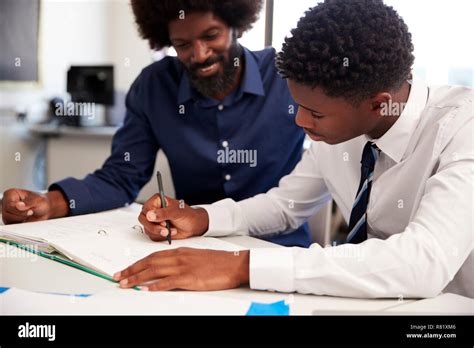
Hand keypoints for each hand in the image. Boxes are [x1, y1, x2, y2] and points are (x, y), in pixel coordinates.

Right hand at [1, 189, 68, 223]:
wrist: (45, 210)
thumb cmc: (41, 202)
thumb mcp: (38, 200)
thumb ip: (28, 203)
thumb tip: (18, 206)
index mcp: (11, 194)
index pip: (9, 206)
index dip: (20, 211)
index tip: (30, 211)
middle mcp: (6, 202)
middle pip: (7, 214)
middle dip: (20, 216)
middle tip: (31, 213)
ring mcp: (7, 211)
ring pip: (8, 220)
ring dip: (20, 220)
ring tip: (29, 215)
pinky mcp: (10, 219)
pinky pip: (11, 225)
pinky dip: (20, 224)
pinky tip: (27, 220)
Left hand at [113, 248, 249, 290]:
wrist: (234, 264)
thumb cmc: (218, 262)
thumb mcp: (196, 257)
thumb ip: (181, 261)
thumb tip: (167, 270)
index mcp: (180, 251)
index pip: (153, 256)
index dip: (137, 263)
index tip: (126, 269)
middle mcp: (179, 257)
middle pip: (149, 262)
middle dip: (132, 270)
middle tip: (118, 277)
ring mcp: (184, 267)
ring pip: (154, 271)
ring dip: (138, 277)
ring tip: (125, 283)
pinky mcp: (190, 278)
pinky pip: (169, 282)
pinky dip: (156, 286)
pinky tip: (147, 289)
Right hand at [138, 194, 208, 241]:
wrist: (193, 226)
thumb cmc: (187, 215)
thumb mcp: (177, 212)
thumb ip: (163, 213)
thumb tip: (149, 215)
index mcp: (157, 201)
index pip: (146, 208)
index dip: (151, 217)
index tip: (162, 222)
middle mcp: (153, 210)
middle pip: (143, 219)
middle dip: (154, 227)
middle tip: (165, 230)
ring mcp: (153, 220)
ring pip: (147, 228)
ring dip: (159, 232)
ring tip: (172, 230)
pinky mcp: (155, 230)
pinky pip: (152, 235)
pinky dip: (161, 236)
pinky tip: (171, 232)